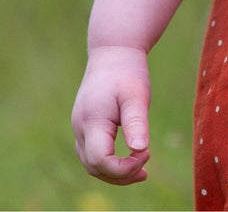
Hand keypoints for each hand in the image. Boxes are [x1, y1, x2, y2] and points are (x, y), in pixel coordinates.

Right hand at [72, 46, 151, 184]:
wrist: (113, 52)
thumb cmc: (127, 72)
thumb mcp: (136, 94)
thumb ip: (136, 122)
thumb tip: (141, 150)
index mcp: (92, 121)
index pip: (100, 161)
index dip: (123, 167)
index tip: (147, 154)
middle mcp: (81, 128)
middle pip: (94, 167)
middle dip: (120, 175)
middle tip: (146, 169)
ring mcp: (80, 128)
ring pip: (91, 163)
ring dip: (114, 172)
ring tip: (142, 170)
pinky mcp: (85, 126)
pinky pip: (92, 153)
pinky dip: (109, 162)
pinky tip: (129, 158)